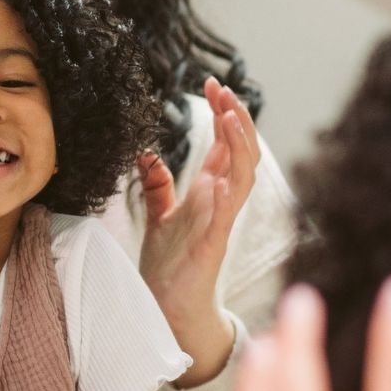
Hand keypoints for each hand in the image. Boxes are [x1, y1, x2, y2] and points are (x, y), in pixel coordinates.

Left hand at [137, 77, 258, 385]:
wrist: (168, 306)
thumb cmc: (169, 264)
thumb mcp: (159, 215)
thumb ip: (158, 185)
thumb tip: (146, 155)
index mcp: (209, 190)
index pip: (224, 143)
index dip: (223, 112)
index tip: (212, 84)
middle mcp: (221, 199)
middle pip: (240, 149)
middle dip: (235, 116)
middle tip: (222, 88)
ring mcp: (222, 218)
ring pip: (244, 172)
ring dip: (240, 142)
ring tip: (229, 114)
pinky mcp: (216, 240)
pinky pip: (230, 209)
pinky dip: (231, 186)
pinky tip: (227, 166)